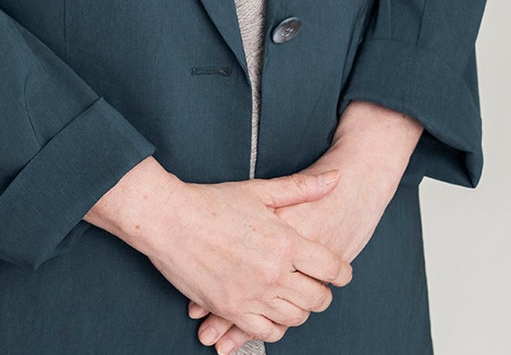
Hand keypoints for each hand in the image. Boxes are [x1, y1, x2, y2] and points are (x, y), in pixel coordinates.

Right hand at [87, 160, 351, 345]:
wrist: (168, 220)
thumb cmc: (212, 202)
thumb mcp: (259, 190)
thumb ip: (301, 188)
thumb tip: (335, 178)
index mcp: (285, 241)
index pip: (331, 268)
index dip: (341, 272)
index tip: (340, 273)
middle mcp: (273, 273)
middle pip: (318, 298)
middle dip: (323, 292)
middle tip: (316, 284)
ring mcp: (253, 295)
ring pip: (295, 318)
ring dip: (300, 308)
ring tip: (293, 295)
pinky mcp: (231, 310)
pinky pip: (268, 332)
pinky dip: (276, 325)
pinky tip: (272, 310)